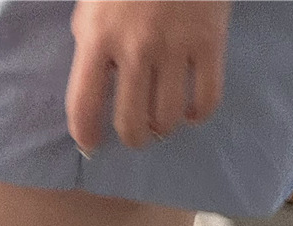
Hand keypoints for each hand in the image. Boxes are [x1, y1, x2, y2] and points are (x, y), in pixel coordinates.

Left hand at [67, 0, 229, 152]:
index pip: (83, 107)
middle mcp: (135, 49)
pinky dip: (198, 114)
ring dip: (163, 128)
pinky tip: (191, 110)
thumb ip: (91, 42)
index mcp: (97, 37)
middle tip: (136, 134)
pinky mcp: (210, 41)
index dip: (86, 136)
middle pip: (131, 123)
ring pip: (168, 118)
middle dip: (133, 138)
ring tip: (162, 121)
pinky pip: (207, 98)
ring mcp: (174, 47)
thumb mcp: (93, 2)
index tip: (92, 145)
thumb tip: (97, 88)